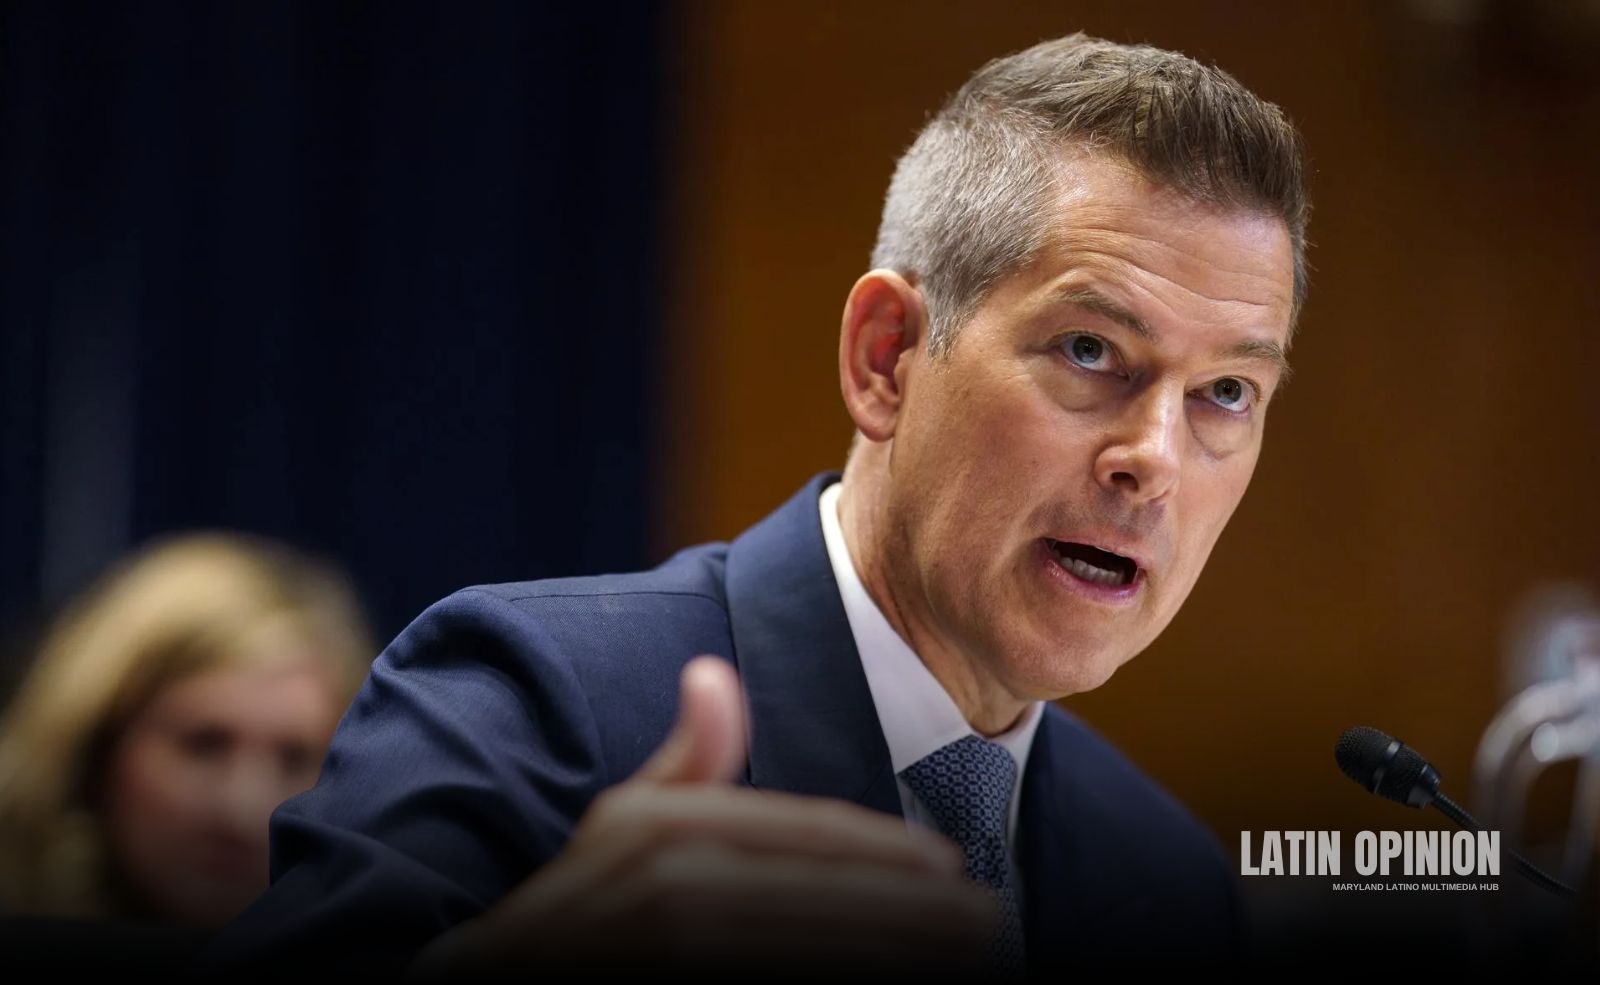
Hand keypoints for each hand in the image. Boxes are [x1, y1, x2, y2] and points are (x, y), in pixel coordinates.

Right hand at [408, 656, 995, 973]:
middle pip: (816, 899)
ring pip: (807, 955)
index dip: (884, 854)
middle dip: (912, 912)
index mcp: (652, 829)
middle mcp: (657, 889)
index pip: (797, 836)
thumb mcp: (616, 828)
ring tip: (968, 963)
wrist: (479, 984)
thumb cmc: (567, 914)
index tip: (954, 869)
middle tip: (989, 922)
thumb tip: (712, 674)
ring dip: (893, 957)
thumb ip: (680, 762)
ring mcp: (658, 952)